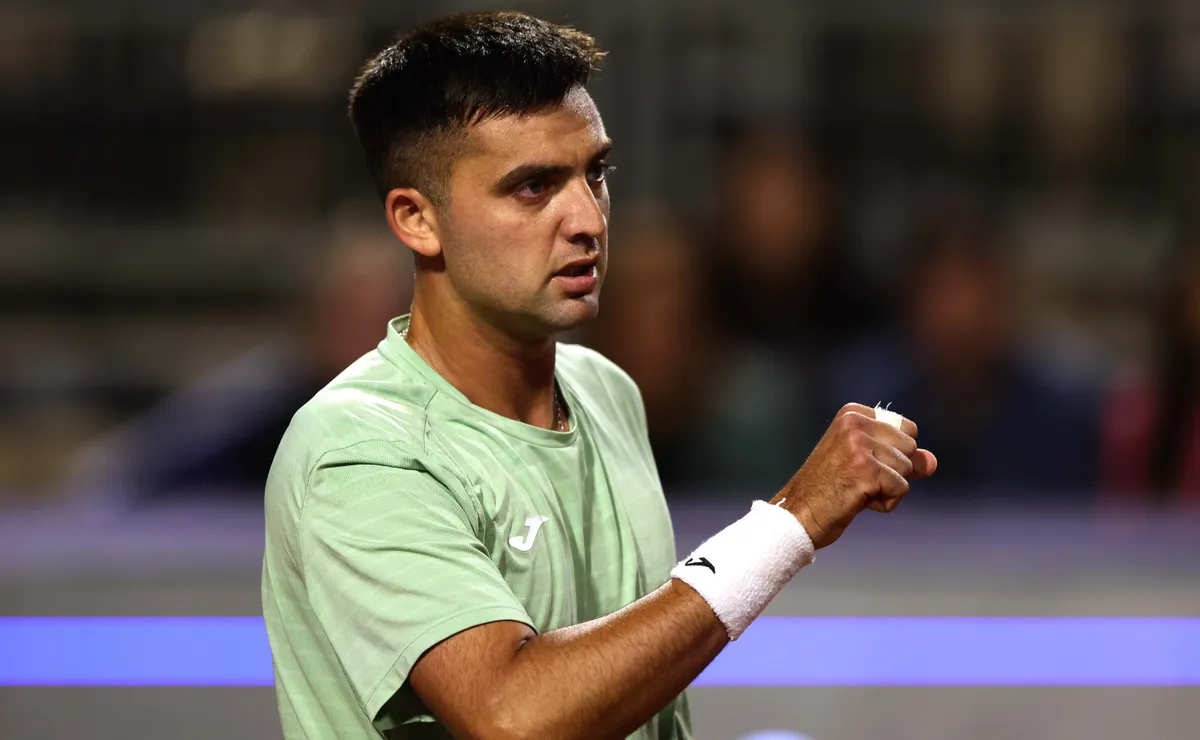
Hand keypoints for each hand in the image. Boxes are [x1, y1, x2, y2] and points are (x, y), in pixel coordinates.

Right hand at [770, 403, 936, 548]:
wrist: (797, 515)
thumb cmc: (829, 490)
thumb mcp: (867, 465)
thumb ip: (902, 458)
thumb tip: (933, 462)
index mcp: (853, 413)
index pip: (907, 429)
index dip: (893, 455)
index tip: (862, 465)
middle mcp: (854, 422)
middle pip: (910, 448)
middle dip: (893, 472)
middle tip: (857, 480)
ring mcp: (858, 444)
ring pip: (907, 470)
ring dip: (887, 489)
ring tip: (855, 491)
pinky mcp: (865, 469)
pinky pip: (900, 489)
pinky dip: (884, 503)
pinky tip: (857, 501)